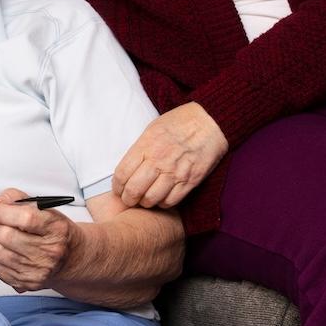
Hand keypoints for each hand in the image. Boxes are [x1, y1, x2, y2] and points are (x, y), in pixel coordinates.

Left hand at [0, 189, 74, 293]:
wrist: (72, 259)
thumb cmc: (57, 232)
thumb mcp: (45, 208)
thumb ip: (18, 199)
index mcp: (56, 229)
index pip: (25, 218)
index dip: (2, 211)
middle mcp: (49, 252)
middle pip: (7, 236)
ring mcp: (38, 270)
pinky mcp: (27, 282)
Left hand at [112, 102, 228, 207]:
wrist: (209, 122)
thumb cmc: (179, 122)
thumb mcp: (152, 129)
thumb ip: (139, 149)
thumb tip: (128, 169)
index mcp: (146, 146)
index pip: (122, 174)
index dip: (117, 186)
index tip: (118, 189)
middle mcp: (159, 160)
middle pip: (134, 190)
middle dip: (127, 199)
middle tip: (129, 199)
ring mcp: (175, 172)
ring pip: (151, 199)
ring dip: (145, 203)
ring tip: (145, 199)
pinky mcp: (190, 181)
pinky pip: (170, 201)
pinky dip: (163, 203)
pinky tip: (161, 197)